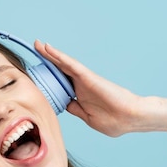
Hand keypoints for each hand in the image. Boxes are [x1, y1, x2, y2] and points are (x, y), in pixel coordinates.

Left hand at [34, 41, 166, 136]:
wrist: (131, 118)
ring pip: (63, 65)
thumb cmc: (114, 121)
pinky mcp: (88, 78)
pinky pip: (71, 65)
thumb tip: (65, 105)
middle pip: (60, 71)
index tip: (35, 78)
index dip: (48, 81)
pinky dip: (59, 56)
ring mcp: (84, 81)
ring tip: (38, 45)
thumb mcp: (88, 117)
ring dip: (50, 55)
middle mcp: (81, 87)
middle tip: (35, 50)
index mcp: (80, 97)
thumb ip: (76, 109)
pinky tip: (49, 49)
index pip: (60, 86)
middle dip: (47, 62)